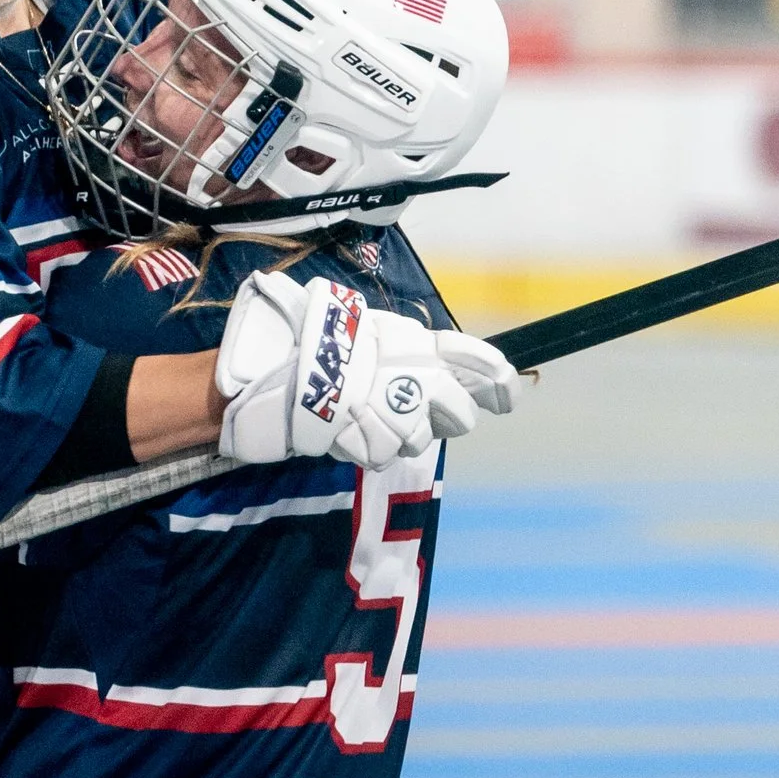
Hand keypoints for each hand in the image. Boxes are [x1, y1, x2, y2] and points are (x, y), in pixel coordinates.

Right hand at [215, 268, 500, 466]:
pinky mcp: (371, 447)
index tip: (510, 390)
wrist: (268, 369)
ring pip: (419, 439)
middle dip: (449, 414)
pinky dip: (367, 445)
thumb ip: (398, 342)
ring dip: (399, 431)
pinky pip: (382, 454)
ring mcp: (394, 418)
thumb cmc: (307, 336)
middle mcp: (414, 381)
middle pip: (459, 414)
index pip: (472, 359)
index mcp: (412, 342)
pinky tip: (347, 427)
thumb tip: (432, 360)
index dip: (496, 379)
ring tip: (365, 413)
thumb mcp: (357, 322)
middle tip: (420, 405)